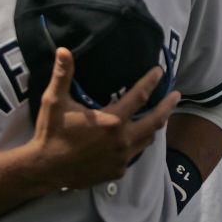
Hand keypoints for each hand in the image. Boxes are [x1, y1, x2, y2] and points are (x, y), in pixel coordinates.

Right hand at [30, 48, 179, 188]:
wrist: (45, 169)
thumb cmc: (51, 133)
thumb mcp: (54, 102)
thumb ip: (62, 75)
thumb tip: (64, 50)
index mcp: (111, 121)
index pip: (140, 96)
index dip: (151, 81)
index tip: (159, 72)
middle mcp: (122, 140)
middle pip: (156, 121)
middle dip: (168, 106)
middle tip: (176, 95)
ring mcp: (121, 158)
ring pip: (147, 139)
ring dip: (155, 125)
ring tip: (160, 115)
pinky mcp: (118, 171)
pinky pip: (134, 154)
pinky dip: (138, 143)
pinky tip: (135, 137)